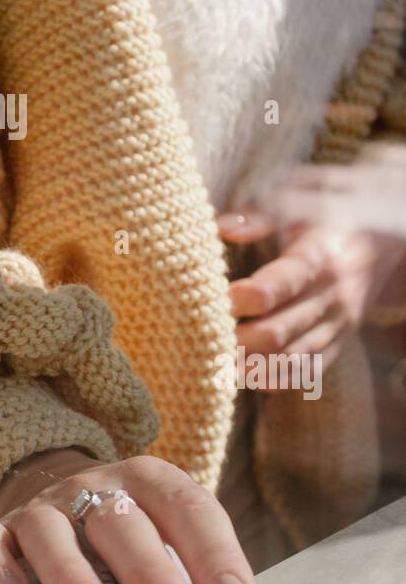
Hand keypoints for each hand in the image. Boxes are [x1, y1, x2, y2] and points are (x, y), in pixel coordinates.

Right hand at [0, 448, 257, 583]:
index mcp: (152, 484)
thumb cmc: (132, 550)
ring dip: (73, 574)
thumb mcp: (173, 555)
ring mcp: (43, 508)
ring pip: (51, 529)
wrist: (60, 505)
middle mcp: (97, 489)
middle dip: (151, 573)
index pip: (190, 510)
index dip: (216, 558)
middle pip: (122, 520)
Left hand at [219, 206, 405, 371]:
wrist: (382, 241)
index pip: (280, 285)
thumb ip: (259, 217)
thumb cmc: (329, 218)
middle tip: (201, 338)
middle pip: (279, 331)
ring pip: (291, 358)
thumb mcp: (300, 205)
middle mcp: (332, 296)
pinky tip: (246, 378)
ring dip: (250, 367)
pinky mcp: (340, 341)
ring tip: (214, 365)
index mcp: (320, 257)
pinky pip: (309, 371)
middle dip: (237, 340)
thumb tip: (219, 227)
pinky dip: (276, 379)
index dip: (244, 298)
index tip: (215, 297)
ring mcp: (338, 324)